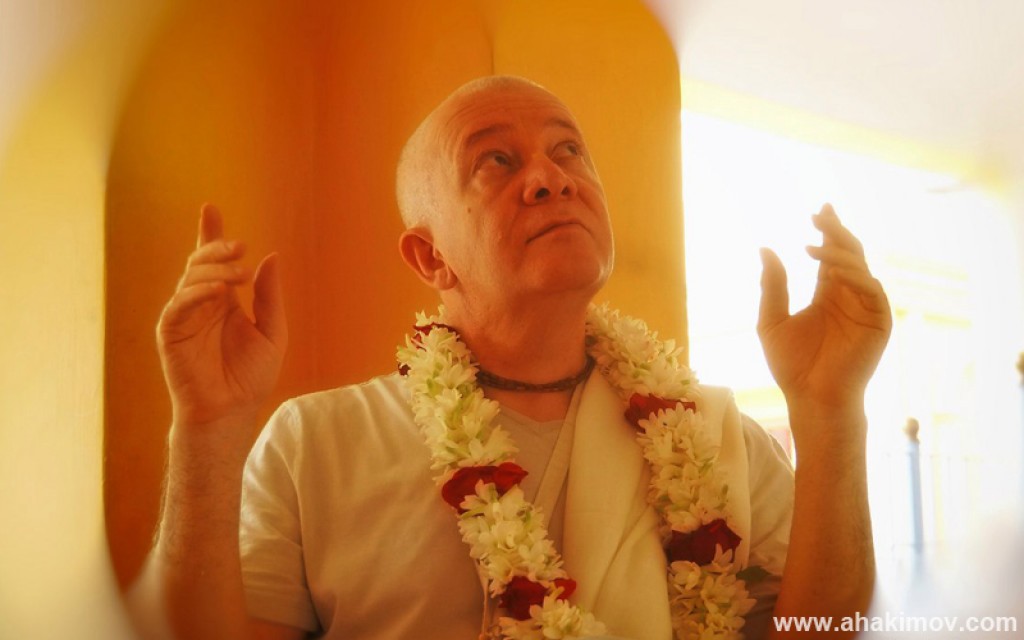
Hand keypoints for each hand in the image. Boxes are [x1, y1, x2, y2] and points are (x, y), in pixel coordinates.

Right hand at [157, 204, 286, 426]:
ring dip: (214, 269)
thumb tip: (271, 256)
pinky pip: (178, 305)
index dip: (210, 233)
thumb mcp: (272, 331)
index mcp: (223, 301)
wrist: (231, 412)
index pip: (214, 261)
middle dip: (218, 248)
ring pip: (190, 278)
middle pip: (201, 263)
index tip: (210, 208)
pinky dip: (197, 292)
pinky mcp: (170, 333)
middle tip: (241, 248)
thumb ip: (270, 296)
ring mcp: (183, 316)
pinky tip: (217, 290)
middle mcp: (201, 304)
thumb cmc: (251, 377)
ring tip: (240, 273)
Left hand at [757, 204, 890, 419]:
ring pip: (860, 267)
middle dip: (835, 232)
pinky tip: (832, 271)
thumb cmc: (791, 366)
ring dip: (840, 252)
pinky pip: (871, 289)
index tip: (820, 209)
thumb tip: (764, 248)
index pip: (830, 255)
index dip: (828, 231)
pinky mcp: (878, 322)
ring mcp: (865, 308)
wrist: (810, 397)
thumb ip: (772, 285)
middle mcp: (848, 296)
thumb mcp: (771, 320)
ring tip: (814, 243)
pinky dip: (853, 276)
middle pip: (848, 254)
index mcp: (827, 295)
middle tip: (819, 214)